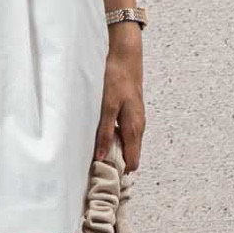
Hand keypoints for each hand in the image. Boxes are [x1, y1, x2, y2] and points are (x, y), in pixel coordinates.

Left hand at [93, 28, 145, 171]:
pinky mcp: (130, 112)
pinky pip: (124, 133)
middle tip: (95, 169)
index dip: (120, 172)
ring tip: (95, 155)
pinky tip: (101, 136)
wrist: (125, 55)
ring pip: (127, 144)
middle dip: (115, 164)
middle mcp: (138, 127)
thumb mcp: (107, 106)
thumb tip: (101, 157)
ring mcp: (135, 119)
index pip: (133, 162)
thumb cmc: (117, 78)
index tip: (103, 177)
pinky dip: (114, 139)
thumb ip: (104, 132)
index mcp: (134, 129)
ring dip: (113, 151)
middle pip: (130, 155)